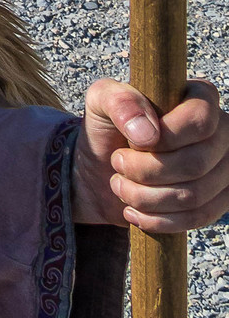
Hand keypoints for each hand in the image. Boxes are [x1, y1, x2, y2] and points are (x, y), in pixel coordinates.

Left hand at [74, 78, 228, 230]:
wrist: (102, 168)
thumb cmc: (107, 126)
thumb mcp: (101, 100)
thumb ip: (120, 102)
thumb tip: (148, 134)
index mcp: (199, 97)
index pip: (200, 119)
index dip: (167, 136)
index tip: (132, 143)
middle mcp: (220, 132)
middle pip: (196, 163)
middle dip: (146, 171)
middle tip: (118, 163)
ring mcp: (223, 169)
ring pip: (195, 196)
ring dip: (147, 198)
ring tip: (120, 186)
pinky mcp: (217, 201)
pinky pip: (197, 218)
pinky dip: (158, 220)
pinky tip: (133, 212)